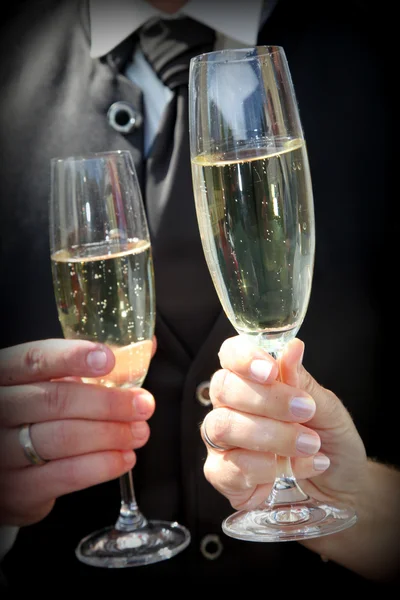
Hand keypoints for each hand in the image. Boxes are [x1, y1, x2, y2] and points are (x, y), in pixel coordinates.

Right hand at [0, 338, 155, 526]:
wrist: (7, 468)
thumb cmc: (37, 414)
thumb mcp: (51, 382)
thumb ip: (93, 364)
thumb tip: (147, 346)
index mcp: (7, 374)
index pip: (36, 359)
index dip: (73, 357)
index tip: (109, 360)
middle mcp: (0, 409)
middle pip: (55, 400)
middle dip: (108, 403)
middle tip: (143, 405)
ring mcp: (4, 450)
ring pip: (63, 438)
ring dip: (111, 434)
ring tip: (139, 432)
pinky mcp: (19, 489)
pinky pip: (66, 475)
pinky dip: (102, 465)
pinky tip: (124, 458)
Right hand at [201, 336, 367, 541]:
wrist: (342, 488)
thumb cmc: (331, 440)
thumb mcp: (328, 409)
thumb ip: (303, 383)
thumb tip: (292, 349)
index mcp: (252, 380)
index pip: (230, 354)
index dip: (244, 357)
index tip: (271, 371)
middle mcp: (230, 405)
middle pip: (223, 388)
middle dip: (266, 400)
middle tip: (305, 411)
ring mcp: (222, 441)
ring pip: (222, 427)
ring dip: (269, 435)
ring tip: (308, 444)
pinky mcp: (222, 475)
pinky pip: (227, 467)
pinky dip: (263, 468)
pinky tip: (288, 470)